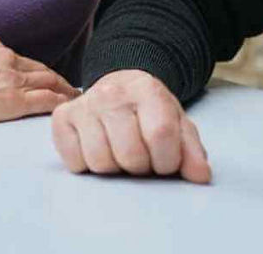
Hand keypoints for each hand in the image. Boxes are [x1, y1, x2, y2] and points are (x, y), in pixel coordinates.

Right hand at [0, 35, 79, 123]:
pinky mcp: (13, 100)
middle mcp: (6, 59)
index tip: (45, 77)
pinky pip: (45, 100)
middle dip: (57, 79)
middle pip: (41, 69)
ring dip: (65, 90)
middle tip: (70, 88)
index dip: (36, 70)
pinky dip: (60, 102)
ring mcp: (12, 79)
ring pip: (49, 82)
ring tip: (76, 98)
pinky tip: (69, 106)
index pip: (22, 60)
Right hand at [51, 70, 211, 182]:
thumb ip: (191, 150)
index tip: (166, 160)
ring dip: (114, 167)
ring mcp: (85, 104)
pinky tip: (97, 148)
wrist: (119, 87)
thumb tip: (200, 175)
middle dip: (141, 166)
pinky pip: (74, 161)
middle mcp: (112, 92)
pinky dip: (87, 165)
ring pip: (101, 162)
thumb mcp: (177, 124)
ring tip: (119, 152)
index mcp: (147, 90)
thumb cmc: (150, 112)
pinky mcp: (62, 118)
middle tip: (141, 156)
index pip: (160, 134)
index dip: (167, 160)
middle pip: (130, 154)